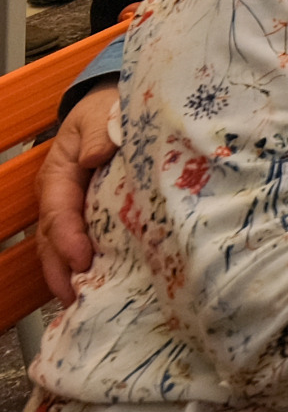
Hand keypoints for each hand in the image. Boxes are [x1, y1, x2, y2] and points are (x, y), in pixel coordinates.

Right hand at [39, 89, 119, 304]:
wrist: (111, 108)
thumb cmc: (104, 112)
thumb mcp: (99, 114)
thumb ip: (99, 132)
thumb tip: (96, 155)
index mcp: (59, 174)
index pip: (59, 212)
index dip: (68, 238)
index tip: (81, 259)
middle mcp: (61, 197)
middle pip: (52, 240)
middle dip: (60, 271)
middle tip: (75, 298)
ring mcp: (74, 209)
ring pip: (62, 248)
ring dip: (70, 275)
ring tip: (84, 303)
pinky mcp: (90, 217)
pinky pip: (84, 244)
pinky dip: (87, 267)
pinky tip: (102, 286)